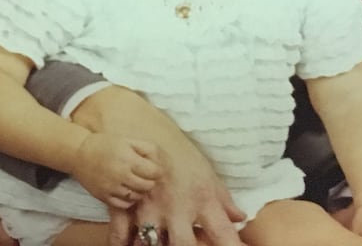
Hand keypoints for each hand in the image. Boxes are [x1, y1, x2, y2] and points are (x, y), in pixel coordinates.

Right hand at [72, 131, 161, 207]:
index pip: (154, 172)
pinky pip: (124, 204)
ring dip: (139, 190)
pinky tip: (126, 190)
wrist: (79, 153)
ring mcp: (112, 188)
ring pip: (137, 196)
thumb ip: (143, 147)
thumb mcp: (125, 140)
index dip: (156, 170)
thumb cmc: (104, 144)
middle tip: (144, 175)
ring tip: (134, 181)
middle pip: (147, 186)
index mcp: (128, 159)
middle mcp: (121, 175)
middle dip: (149, 181)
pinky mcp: (104, 197)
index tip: (152, 168)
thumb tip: (158, 157)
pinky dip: (128, 199)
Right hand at [106, 159, 243, 245]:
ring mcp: (149, 209)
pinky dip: (123, 243)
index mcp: (201, 200)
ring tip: (159, 240)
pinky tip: (130, 243)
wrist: (142, 128)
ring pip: (151, 244)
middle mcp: (176, 208)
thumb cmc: (179, 154)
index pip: (223, 233)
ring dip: (154, 244)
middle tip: (188, 245)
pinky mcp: (125, 207)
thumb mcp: (205, 172)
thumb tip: (241, 218)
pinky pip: (120, 238)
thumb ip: (223, 199)